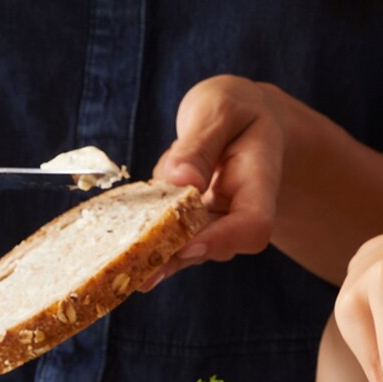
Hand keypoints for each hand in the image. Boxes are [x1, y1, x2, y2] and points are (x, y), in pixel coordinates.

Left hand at [146, 75, 284, 286]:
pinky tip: (122, 253)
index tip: (189, 241)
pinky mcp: (193, 221)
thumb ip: (200, 144)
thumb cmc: (235, 108)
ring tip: (125, 266)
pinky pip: (174, 236)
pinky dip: (149, 242)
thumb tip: (181, 180)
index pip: (253, 225)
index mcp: (260, 181)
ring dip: (159, 256)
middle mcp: (242, 210)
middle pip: (216, 246)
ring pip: (190, 247)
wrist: (240, 119)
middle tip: (142, 273)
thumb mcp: (219, 109)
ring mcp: (217, 221)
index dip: (223, 240)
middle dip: (177, 258)